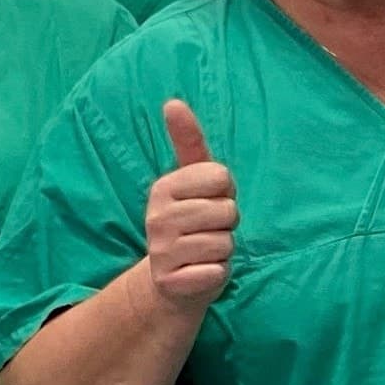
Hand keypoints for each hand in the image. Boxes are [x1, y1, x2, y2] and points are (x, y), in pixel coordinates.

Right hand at [145, 98, 237, 307]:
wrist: (173, 281)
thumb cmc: (193, 223)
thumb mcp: (192, 180)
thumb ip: (188, 142)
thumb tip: (173, 101)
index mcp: (163, 187)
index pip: (222, 177)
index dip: (226, 192)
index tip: (209, 201)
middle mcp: (156, 217)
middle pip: (227, 211)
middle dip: (227, 223)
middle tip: (208, 230)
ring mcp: (161, 251)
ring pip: (225, 243)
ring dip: (223, 250)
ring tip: (204, 251)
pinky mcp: (171, 282)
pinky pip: (216, 271)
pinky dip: (216, 274)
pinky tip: (200, 272)